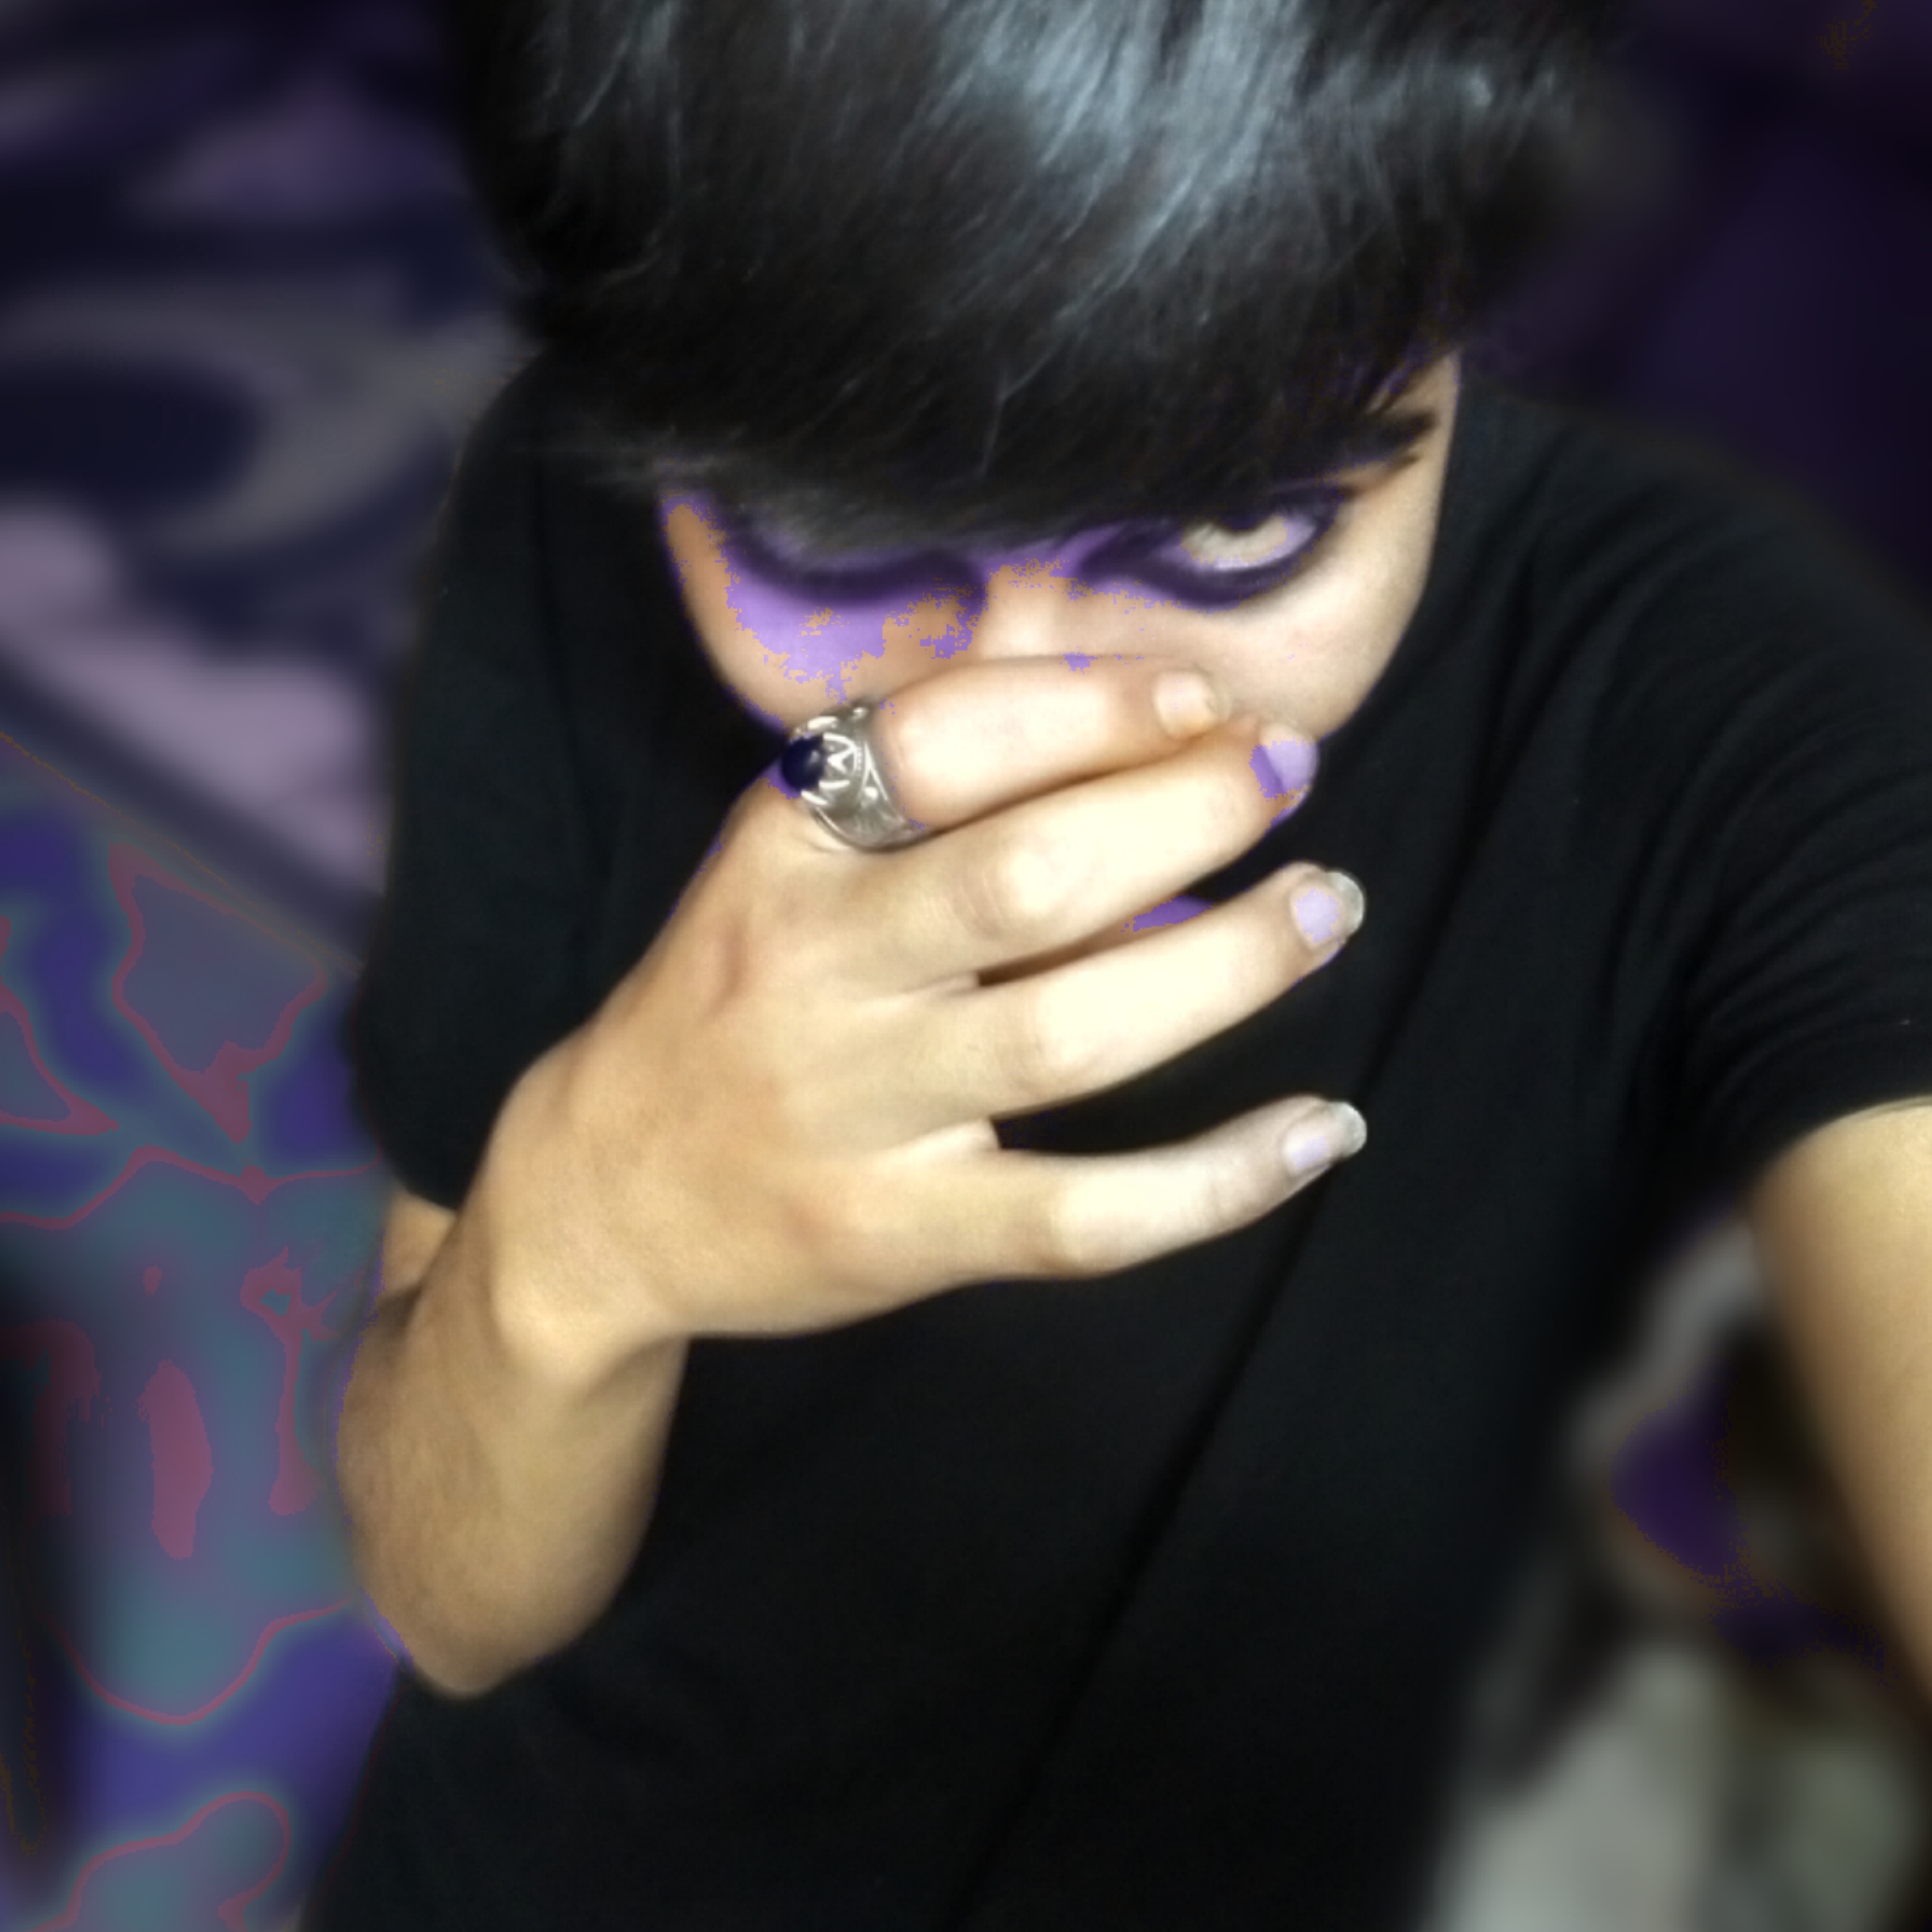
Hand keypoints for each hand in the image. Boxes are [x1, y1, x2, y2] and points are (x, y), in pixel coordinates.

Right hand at [478, 659, 1366, 1376]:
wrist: (605, 1196)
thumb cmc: (747, 990)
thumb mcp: (792, 858)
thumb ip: (936, 793)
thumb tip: (1166, 722)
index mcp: (783, 844)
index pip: (940, 739)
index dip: (1091, 703)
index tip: (1206, 697)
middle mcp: (811, 966)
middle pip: (1026, 879)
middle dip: (1182, 815)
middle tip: (1289, 776)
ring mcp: (856, 1108)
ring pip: (1071, 1036)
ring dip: (1228, 967)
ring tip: (1326, 907)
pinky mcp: (902, 1234)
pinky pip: (1085, 1214)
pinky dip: (1219, 1179)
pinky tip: (1320, 1130)